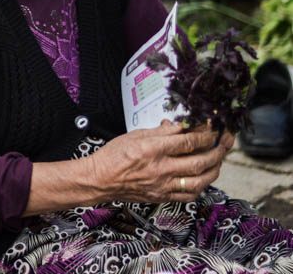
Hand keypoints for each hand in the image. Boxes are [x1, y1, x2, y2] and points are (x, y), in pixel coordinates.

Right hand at [88, 121, 230, 203]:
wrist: (99, 180)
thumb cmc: (112, 157)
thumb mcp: (135, 135)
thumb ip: (161, 131)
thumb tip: (181, 126)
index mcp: (153, 149)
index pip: (189, 141)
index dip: (207, 134)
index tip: (214, 129)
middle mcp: (161, 169)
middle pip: (200, 161)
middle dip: (217, 150)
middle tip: (224, 142)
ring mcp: (163, 185)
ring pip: (200, 180)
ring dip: (215, 169)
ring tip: (219, 159)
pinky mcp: (162, 197)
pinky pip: (189, 195)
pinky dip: (201, 186)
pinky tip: (204, 178)